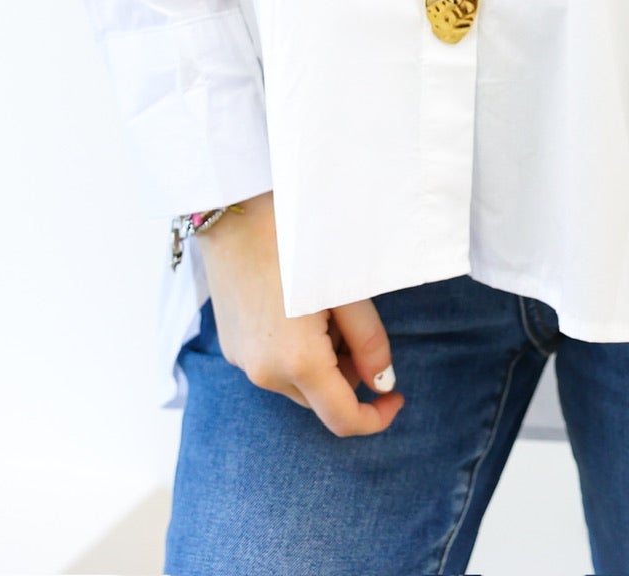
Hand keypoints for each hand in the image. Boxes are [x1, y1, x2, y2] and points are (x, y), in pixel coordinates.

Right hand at [197, 192, 404, 435]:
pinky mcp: (231, 345)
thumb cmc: (296, 242)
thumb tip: (381, 382)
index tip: (397, 397)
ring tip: (321, 303)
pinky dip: (294, 350)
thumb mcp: (347, 289)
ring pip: (296, 382)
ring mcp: (242, 361)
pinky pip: (272, 363)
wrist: (235, 209)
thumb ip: (368, 343)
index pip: (342, 420)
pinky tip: (295, 304)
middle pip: (319, 399)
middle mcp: (264, 373)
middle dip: (346, 373)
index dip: (376, 417)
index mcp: (296, 362)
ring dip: (320, 360)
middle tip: (352, 320)